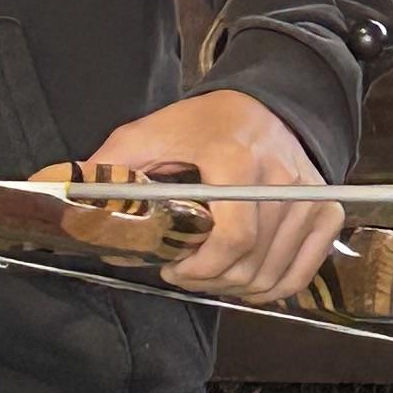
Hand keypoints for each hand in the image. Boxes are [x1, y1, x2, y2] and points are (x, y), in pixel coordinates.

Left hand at [70, 90, 343, 304]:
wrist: (263, 105)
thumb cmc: (202, 125)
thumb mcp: (149, 134)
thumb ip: (111, 167)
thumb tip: (66, 203)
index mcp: (236, 161)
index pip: (232, 238)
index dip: (199, 268)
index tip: (170, 267)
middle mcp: (281, 180)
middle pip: (250, 262)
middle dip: (210, 280)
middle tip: (184, 272)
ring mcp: (309, 196)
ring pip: (273, 273)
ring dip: (237, 288)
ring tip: (210, 274)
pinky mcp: (325, 208)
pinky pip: (304, 270)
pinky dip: (276, 288)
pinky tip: (248, 282)